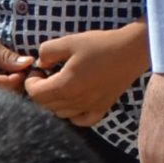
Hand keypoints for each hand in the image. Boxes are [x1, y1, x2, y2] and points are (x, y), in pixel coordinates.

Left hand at [22, 24, 149, 127]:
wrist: (132, 49)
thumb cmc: (101, 44)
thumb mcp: (69, 41)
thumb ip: (47, 52)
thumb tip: (40, 64)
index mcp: (66, 85)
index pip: (35, 94)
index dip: (31, 81)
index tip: (38, 69)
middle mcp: (76, 101)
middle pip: (46, 105)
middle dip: (41, 90)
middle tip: (48, 74)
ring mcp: (90, 106)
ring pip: (61, 113)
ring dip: (55, 101)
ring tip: (61, 85)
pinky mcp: (102, 107)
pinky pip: (81, 121)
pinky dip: (73, 115)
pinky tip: (75, 101)